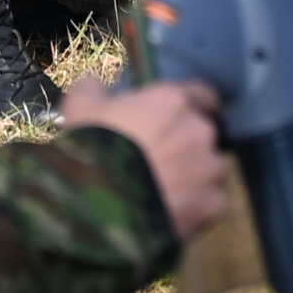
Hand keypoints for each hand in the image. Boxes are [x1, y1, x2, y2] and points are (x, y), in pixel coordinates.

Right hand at [64, 75, 230, 243]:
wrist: (97, 207)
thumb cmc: (90, 150)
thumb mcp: (80, 108)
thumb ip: (93, 87)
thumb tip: (94, 80)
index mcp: (173, 101)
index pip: (202, 95)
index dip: (191, 107)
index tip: (176, 120)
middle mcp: (199, 130)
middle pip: (204, 134)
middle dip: (187, 145)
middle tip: (159, 161)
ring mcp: (209, 168)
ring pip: (212, 169)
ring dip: (196, 176)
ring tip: (166, 191)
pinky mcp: (211, 205)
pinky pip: (213, 203)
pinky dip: (198, 208)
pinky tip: (175, 212)